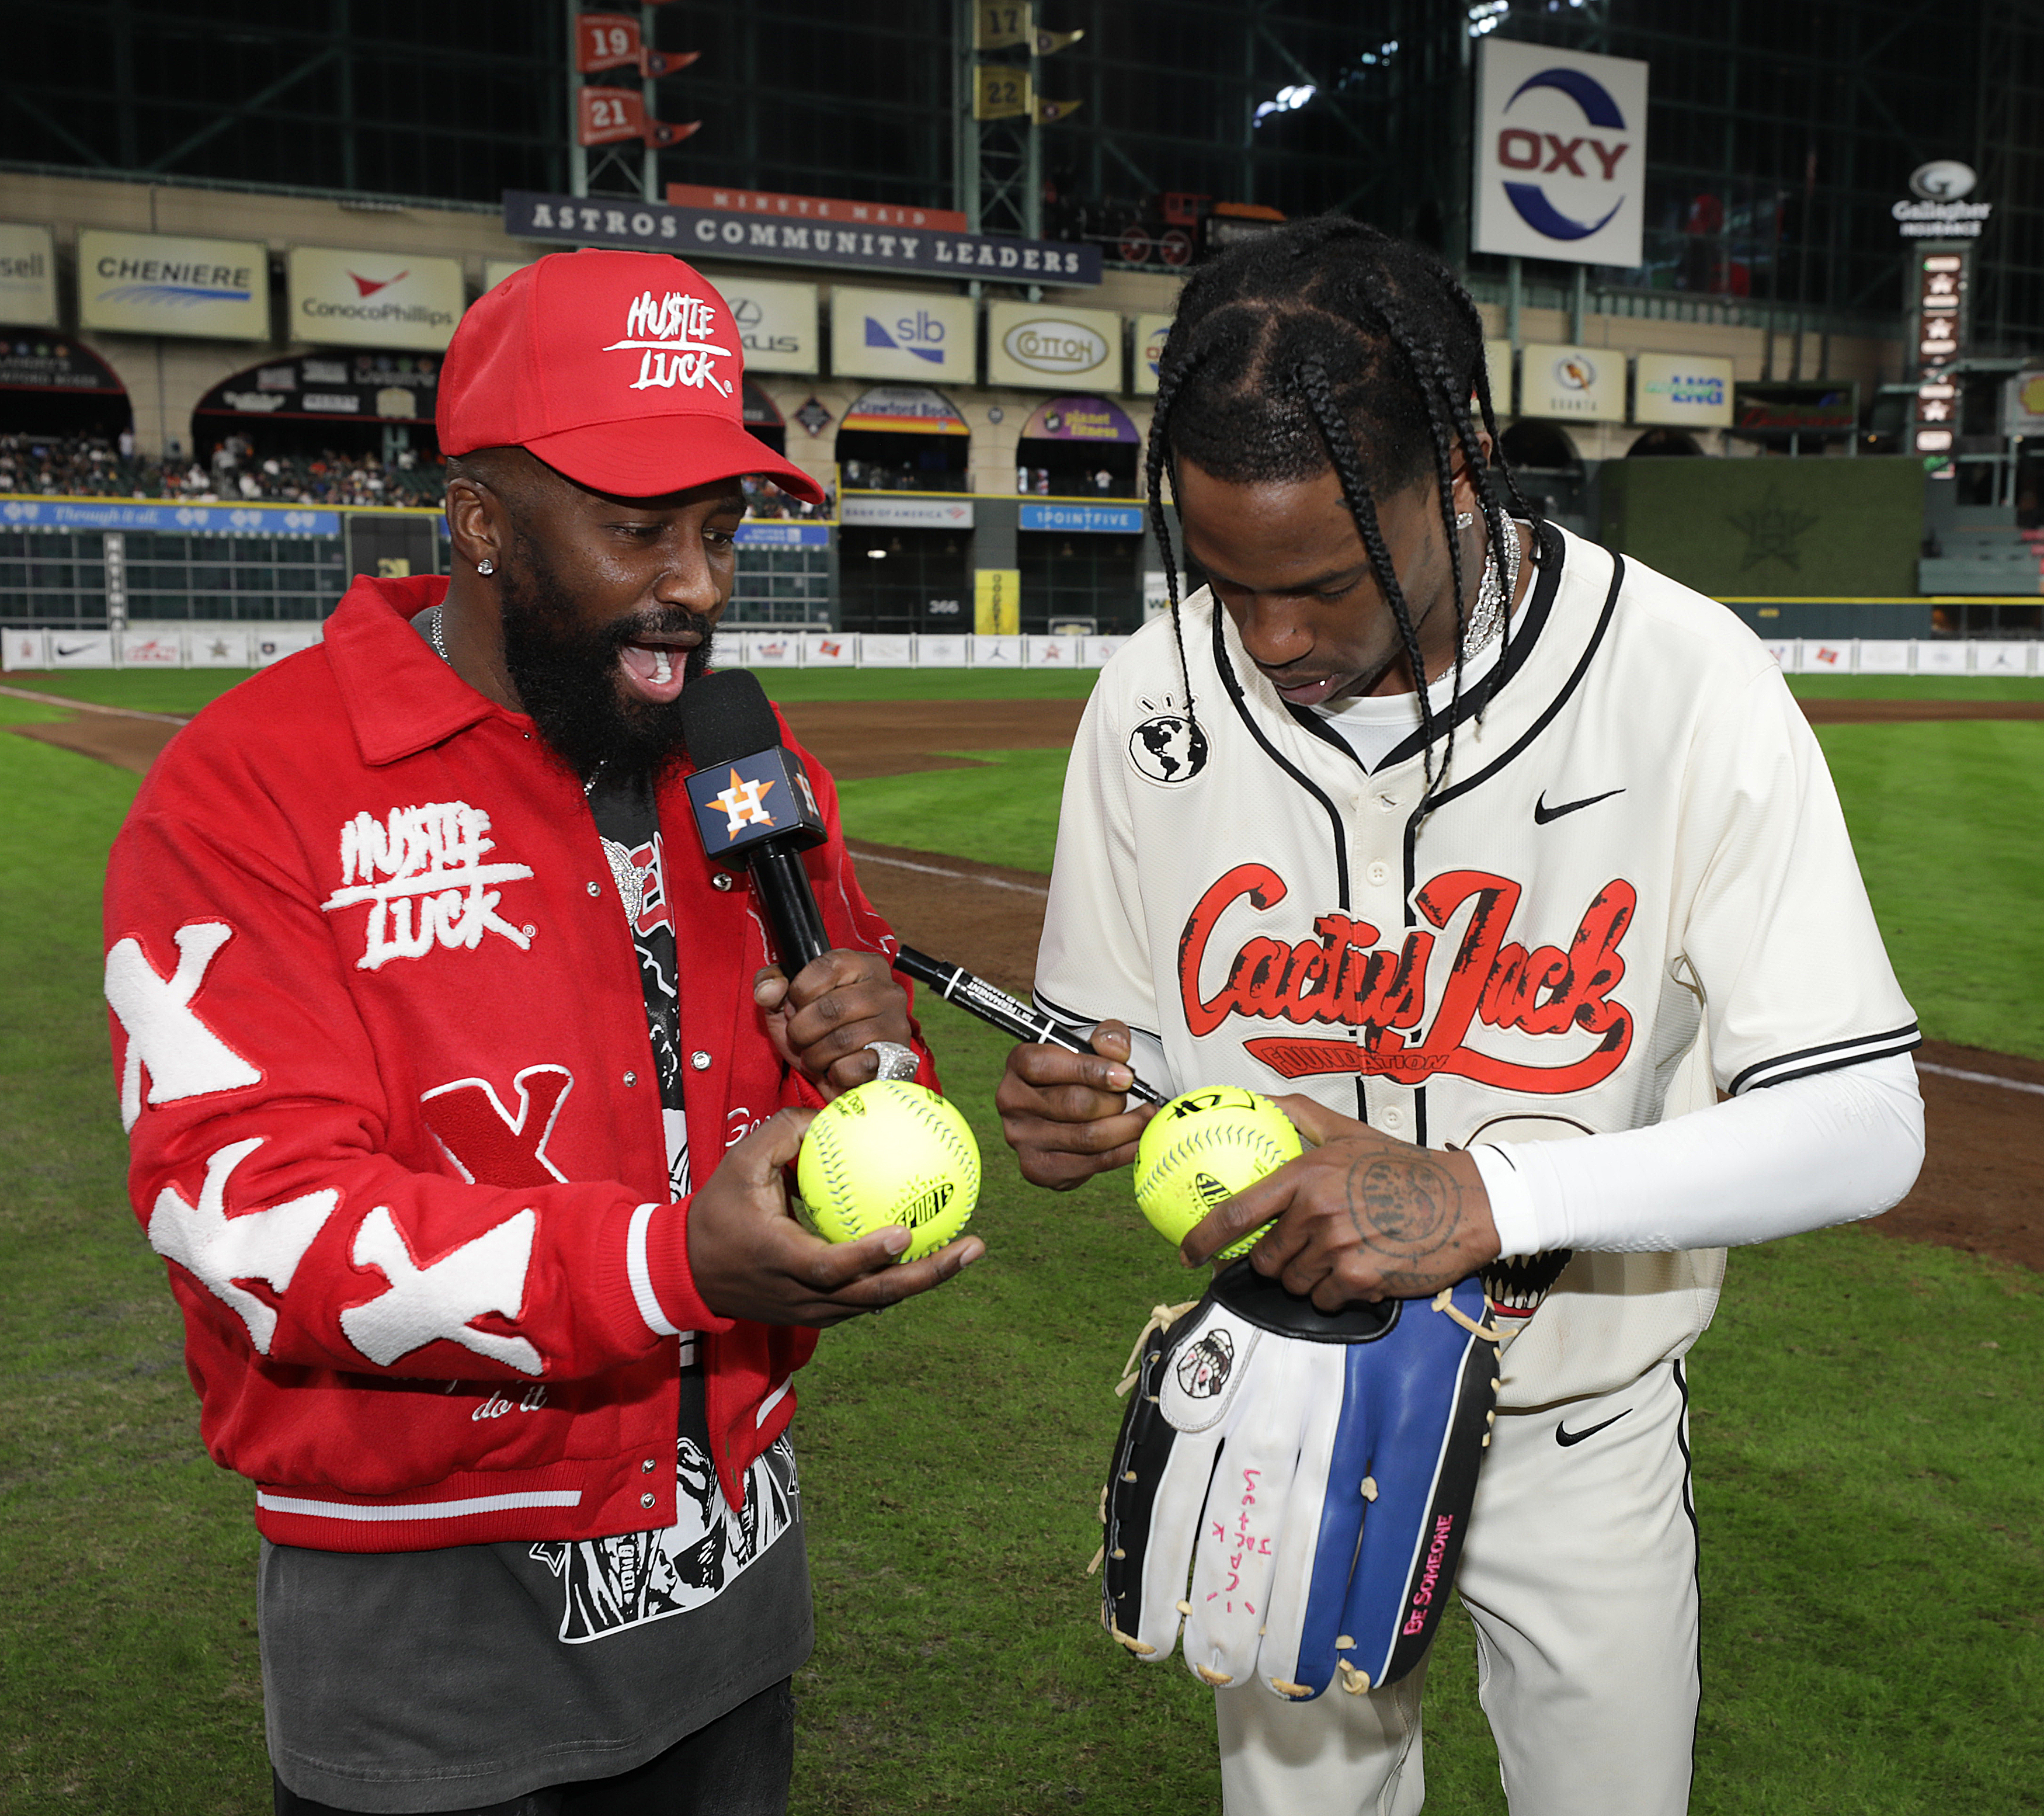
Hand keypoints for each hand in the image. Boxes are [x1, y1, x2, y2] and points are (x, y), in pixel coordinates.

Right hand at [686, 1108, 983, 1325]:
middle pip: (874, 1295)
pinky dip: (901, 1278)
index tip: (906, 1234)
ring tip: (969, 1248)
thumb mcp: (739, 1164)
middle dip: (929, 1275)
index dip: (869, 1256)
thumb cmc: (717, 1211)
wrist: (687, 1270)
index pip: (831, 1266)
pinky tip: (931, 1250)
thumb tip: (831, 1112)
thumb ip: (783, 1134)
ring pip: (878, 1301)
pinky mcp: (819, 1313)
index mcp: (781, 1258)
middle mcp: (803, 1293)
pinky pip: (867, 1298)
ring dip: (926, 1279)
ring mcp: (813, 1309)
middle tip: (973, 1246)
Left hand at [754, 950, 914, 1096]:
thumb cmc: (817, 1031)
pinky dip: (835, 1073)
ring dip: (815, 1055)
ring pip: (842, 1041)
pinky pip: (854, 1067)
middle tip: (801, 1037)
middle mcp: (887, 991)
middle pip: (832, 1008)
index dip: (800, 991)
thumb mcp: (787, 1003)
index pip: (827, 967)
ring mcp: (895, 1025)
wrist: (840, 1075)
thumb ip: (771, 985)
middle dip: (802, 1030)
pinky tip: (837, 1068)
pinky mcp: (897, 1059)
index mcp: (864, 965)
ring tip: (816, 1055)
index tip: (797, 1005)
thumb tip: (769, 990)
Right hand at [996, 1019, 1155, 1189]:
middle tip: (1133, 1096)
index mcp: (1018, 1064)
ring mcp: (1021, 1139)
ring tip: (1145, 1116)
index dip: (1090, 1070)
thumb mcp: (1092, 1046)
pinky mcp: (1039, 1169)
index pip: (1047, 1065)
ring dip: (1126, 1127)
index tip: (1126, 1076)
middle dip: (1114, 1101)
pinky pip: (1093, 1164)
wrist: (1064, 1112)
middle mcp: (1012, 1102)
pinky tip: (1137, 1139)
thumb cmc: (1077, 1074)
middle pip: (1074, 1104)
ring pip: (1087, 1138)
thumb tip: (1117, 1049)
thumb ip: (1107, 1038)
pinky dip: (1124, 1151)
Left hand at [1181, 1095, 1499, 1308]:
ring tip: (1338, 1254)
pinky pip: (1326, 1299)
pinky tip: (1361, 1269)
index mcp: (1306, 1175)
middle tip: (1299, 1250)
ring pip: (1295, 1282)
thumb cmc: (1403, 1166)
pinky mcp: (1361, 1278)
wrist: (1464, 1202)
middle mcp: (1317, 1211)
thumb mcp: (1348, 1131)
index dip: (1203, 1237)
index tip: (1187, 1252)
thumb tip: (1259, 1099)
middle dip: (1275, 1261)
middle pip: (1266, 1258)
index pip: (1237, 1211)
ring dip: (1309, 1277)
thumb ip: (1300, 1115)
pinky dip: (1338, 1292)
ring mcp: (1338, 1247)